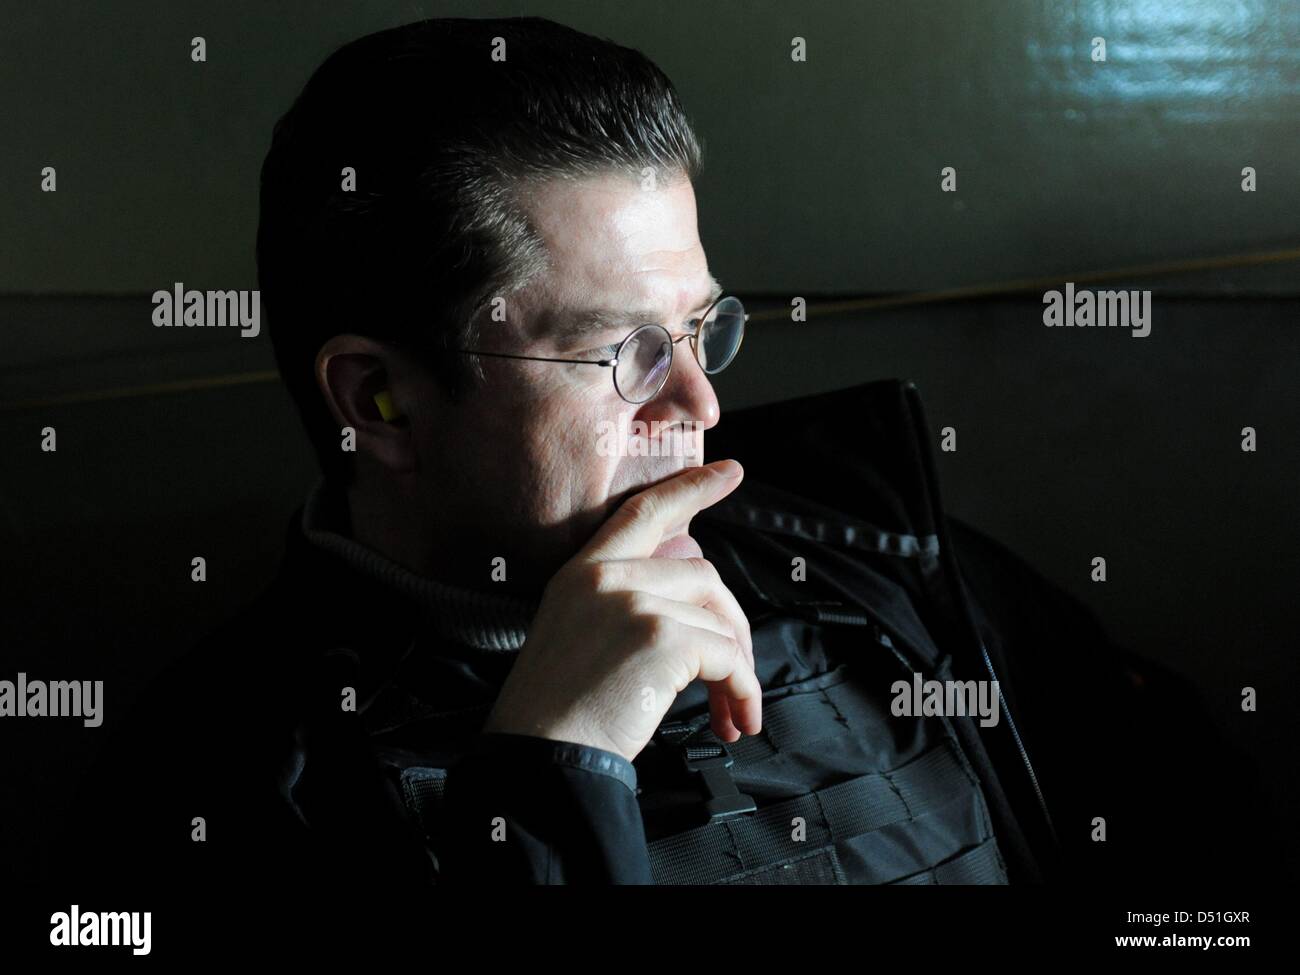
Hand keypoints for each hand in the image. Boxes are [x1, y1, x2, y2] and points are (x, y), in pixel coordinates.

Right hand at [482, 459, 760, 763]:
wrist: (542, 756)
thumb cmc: (558, 712)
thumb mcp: (577, 634)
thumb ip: (624, 604)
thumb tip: (695, 607)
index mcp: (581, 572)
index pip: (642, 512)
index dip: (690, 488)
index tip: (728, 473)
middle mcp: (607, 577)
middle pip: (702, 575)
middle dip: (731, 625)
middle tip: (739, 673)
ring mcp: (636, 601)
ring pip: (719, 620)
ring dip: (738, 669)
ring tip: (732, 711)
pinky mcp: (663, 636)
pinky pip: (728, 657)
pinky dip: (742, 690)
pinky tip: (732, 718)